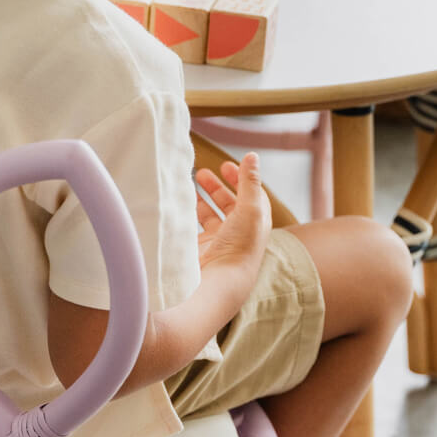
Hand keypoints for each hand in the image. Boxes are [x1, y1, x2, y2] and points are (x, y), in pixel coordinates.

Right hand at [195, 152, 271, 276]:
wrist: (219, 281)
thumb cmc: (239, 246)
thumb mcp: (250, 208)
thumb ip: (249, 181)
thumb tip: (252, 156)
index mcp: (255, 222)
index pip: (250, 195)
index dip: (239, 178)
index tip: (225, 165)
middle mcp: (238, 231)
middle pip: (228, 204)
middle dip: (216, 187)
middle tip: (202, 173)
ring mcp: (218, 241)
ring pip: (209, 215)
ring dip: (201, 199)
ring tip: (189, 185)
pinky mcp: (200, 249)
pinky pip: (194, 227)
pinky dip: (188, 215)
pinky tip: (181, 205)